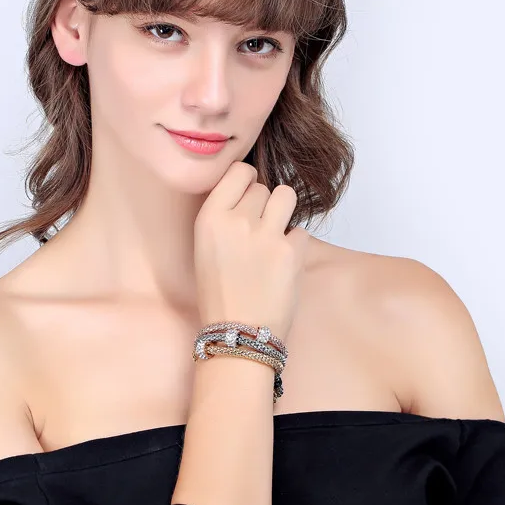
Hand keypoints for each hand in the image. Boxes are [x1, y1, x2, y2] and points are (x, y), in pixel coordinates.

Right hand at [193, 161, 310, 341]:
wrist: (238, 334)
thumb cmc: (218, 293)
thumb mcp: (204, 246)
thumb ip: (224, 215)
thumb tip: (249, 189)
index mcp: (210, 217)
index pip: (238, 171)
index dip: (247, 180)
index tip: (248, 194)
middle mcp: (237, 221)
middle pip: (262, 187)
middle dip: (263, 204)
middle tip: (258, 230)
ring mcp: (266, 235)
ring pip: (286, 196)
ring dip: (283, 211)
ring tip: (275, 233)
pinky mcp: (291, 252)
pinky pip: (300, 230)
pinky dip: (294, 244)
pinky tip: (282, 262)